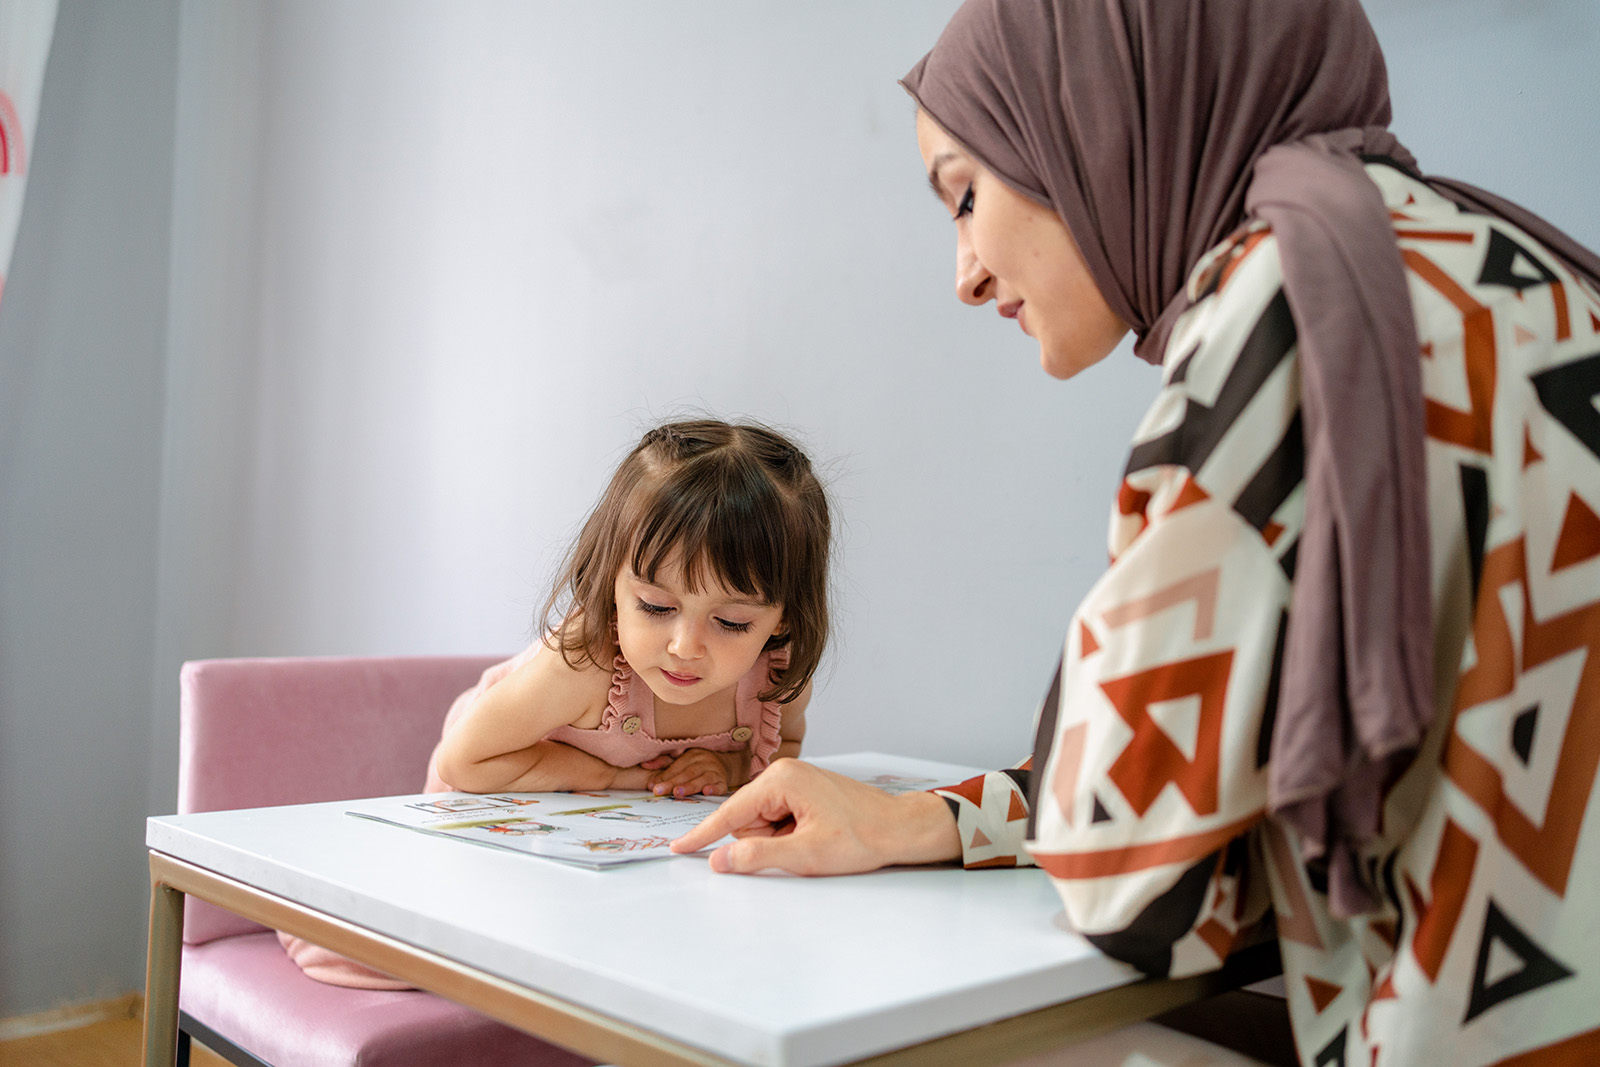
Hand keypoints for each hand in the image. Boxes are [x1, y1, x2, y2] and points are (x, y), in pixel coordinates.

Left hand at [639, 748, 741, 796]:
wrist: (724, 764)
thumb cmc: (698, 764)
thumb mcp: (682, 760)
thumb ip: (664, 763)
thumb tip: (644, 764)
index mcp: (692, 755)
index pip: (677, 766)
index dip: (664, 776)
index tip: (652, 786)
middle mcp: (704, 761)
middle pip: (687, 773)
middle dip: (673, 782)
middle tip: (660, 791)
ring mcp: (715, 772)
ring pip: (702, 779)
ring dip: (689, 786)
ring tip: (677, 793)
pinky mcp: (723, 783)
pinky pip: (720, 786)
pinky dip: (714, 789)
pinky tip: (706, 792)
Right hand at [668, 758, 961, 874]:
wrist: (899, 828)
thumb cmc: (862, 837)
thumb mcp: (807, 855)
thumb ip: (760, 857)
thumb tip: (721, 860)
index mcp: (782, 780)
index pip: (730, 813)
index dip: (703, 835)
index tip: (678, 849)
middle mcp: (784, 772)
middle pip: (746, 819)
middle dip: (764, 842)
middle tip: (801, 847)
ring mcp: (793, 779)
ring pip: (761, 822)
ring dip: (779, 840)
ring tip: (813, 841)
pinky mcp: (802, 790)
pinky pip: (777, 819)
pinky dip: (788, 834)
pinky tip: (814, 836)